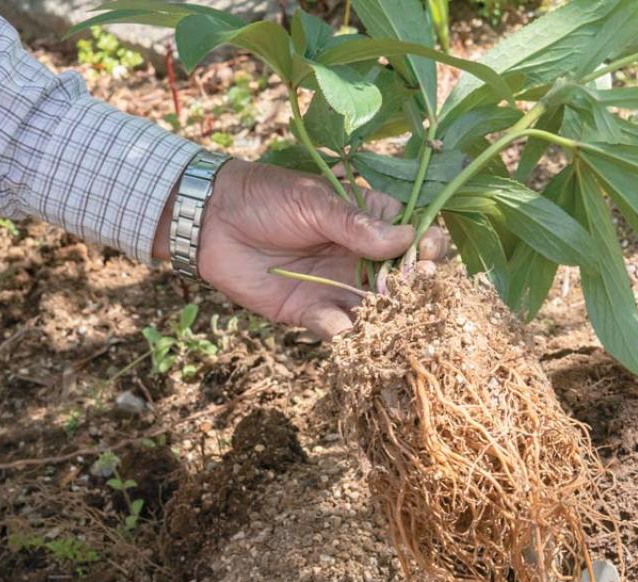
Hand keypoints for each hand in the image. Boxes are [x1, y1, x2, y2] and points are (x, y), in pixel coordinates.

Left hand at [153, 160, 446, 337]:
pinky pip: (337, 327)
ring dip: (381, 317)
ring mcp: (338, 286)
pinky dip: (339, 328)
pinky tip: (332, 320)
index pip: (412, 236)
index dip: (426, 246)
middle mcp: (360, 257)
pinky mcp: (311, 311)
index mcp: (368, 221)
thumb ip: (356, 224)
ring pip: (375, 310)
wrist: (209, 220)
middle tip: (407, 288)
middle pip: (402, 280)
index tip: (428, 253)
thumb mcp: (313, 202)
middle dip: (410, 288)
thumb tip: (406, 238)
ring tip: (377, 314)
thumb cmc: (264, 197)